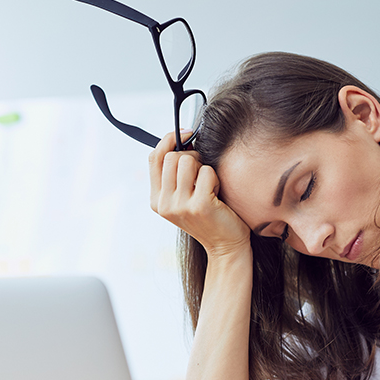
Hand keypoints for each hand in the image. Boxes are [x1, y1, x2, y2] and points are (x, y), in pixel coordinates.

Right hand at [148, 132, 249, 256]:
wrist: (225, 246)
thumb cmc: (209, 216)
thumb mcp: (184, 197)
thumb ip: (175, 175)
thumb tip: (181, 137)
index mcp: (157, 200)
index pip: (154, 158)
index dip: (168, 140)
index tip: (185, 134)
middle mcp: (164, 204)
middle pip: (172, 156)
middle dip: (192, 157)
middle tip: (202, 172)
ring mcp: (180, 206)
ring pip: (187, 160)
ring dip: (203, 167)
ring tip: (209, 185)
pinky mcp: (199, 205)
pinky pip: (207, 172)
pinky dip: (215, 178)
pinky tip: (216, 194)